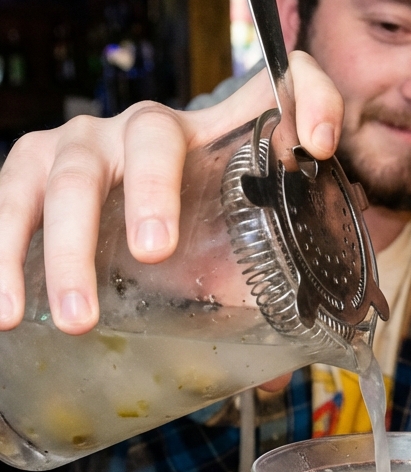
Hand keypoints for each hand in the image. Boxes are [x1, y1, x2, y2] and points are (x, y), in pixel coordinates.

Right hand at [0, 53, 343, 334]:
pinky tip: (6, 313)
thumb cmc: (183, 225)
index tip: (318, 146)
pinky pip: (6, 203)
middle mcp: (139, 127)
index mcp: (212, 134)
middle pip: (147, 137)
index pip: (273, 86)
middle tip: (157, 254)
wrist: (118, 211)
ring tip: (77, 320)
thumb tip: (270, 385)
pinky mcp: (27, 173)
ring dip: (65, 247)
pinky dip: (1, 256)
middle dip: (152, 192)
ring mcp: (76, 146)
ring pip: (65, 177)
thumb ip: (266, 297)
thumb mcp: (234, 249)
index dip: (310, 100)